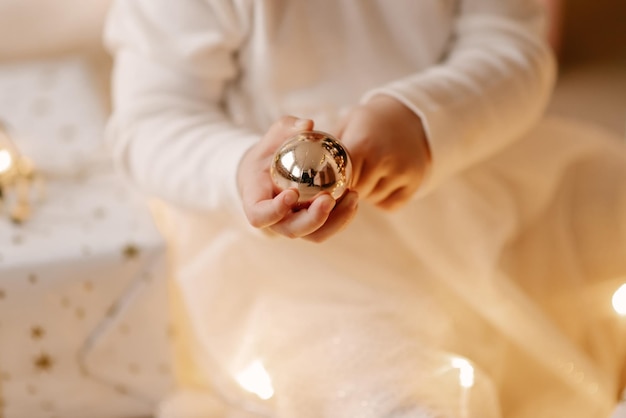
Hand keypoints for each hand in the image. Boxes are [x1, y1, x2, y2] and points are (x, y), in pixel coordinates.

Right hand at [237, 116, 358, 241]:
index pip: (259, 216)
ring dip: (336, 221)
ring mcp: (294, 225)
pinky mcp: (312, 225)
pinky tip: (354, 198)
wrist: (271, 172)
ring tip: (352, 197)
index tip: (292, 193)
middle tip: (329, 198)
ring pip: (315, 235)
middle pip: (291, 230)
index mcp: (256, 200)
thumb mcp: (273, 136)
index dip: (274, 211)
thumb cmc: (270, 152)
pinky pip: (328, 229)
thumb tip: (307, 124)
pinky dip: (343, 217)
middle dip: (313, 219)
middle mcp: (274, 220)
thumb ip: (286, 127)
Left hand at [335, 95, 430, 209]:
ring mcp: (402, 172)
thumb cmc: (370, 122)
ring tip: (366, 175)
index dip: (330, 182)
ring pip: (371, 199)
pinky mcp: (414, 183)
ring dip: (364, 193)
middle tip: (343, 180)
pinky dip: (382, 199)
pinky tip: (380, 183)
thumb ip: (327, 146)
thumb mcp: (346, 124)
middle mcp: (384, 159)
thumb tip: (302, 171)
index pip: (339, 177)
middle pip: (355, 191)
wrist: (412, 117)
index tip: (324, 183)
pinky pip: (389, 204)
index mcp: (362, 144)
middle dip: (346, 189)